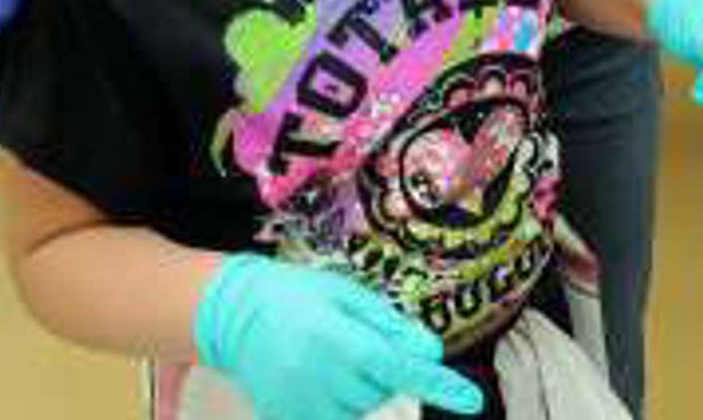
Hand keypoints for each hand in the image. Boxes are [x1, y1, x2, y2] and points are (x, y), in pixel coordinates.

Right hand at [195, 254, 483, 418]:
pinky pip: (333, 418)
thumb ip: (389, 325)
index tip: (471, 400)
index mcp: (338, 341)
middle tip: (352, 341)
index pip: (400, 369)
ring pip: (361, 409)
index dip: (439, 385)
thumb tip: (431, 352)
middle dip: (382, 370)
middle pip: (384, 390)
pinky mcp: (288, 419)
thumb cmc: (292, 294)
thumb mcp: (345, 295)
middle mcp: (321, 379)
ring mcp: (302, 405)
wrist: (231, 313)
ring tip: (329, 357)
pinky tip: (318, 378)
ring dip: (361, 389)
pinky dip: (338, 403)